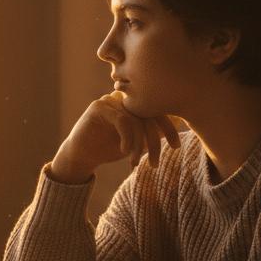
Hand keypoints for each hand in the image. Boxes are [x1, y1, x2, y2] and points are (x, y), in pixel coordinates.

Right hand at [48, 92, 179, 183]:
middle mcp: (124, 98)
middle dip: (155, 141)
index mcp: (134, 104)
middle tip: (156, 162)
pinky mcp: (98, 107)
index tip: (176, 147)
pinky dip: (127, 138)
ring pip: (135, 120)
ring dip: (138, 145)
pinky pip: (121, 120)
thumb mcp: (136, 141)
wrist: (81, 156)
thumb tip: (178, 124)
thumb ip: (152, 132)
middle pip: (149, 114)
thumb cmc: (109, 148)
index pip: (158, 110)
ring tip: (135, 162)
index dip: (169, 127)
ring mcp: (110, 101)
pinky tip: (125, 152)